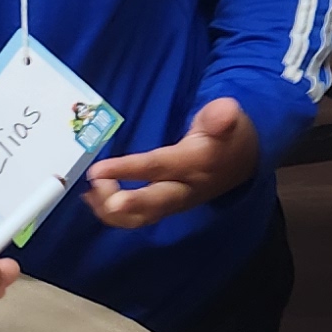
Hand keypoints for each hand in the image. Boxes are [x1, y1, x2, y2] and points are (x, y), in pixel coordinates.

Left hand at [83, 96, 259, 226]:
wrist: (243, 161)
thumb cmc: (229, 134)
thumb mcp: (230, 117)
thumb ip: (221, 116)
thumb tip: (223, 113)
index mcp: (196, 163)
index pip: (158, 167)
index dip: (127, 169)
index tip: (98, 170)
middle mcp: (186, 189)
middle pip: (153, 203)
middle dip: (124, 204)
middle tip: (98, 196)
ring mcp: (176, 203)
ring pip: (143, 217)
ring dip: (113, 210)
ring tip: (89, 193)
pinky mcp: (167, 208)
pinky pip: (139, 218)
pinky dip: (114, 214)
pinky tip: (94, 199)